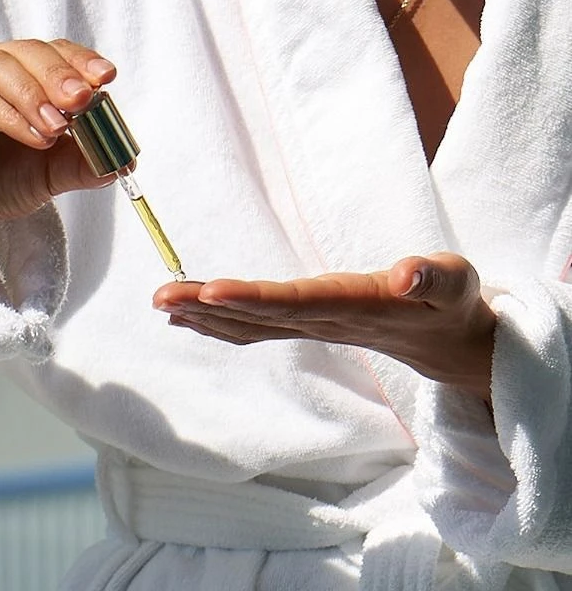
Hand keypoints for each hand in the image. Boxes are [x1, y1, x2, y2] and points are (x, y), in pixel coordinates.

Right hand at [0, 38, 117, 287]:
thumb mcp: (50, 173)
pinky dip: (10, 116)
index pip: (55, 50)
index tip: (108, 77)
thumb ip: (83, 163)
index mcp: (19, 70)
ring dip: (34, 92)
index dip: (81, 59)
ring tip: (59, 126)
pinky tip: (34, 136)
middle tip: (83, 100)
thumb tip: (125, 160)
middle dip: (60, 73)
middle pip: (28, 50)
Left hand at [154, 252, 495, 401]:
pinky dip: (219, 322)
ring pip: (250, 324)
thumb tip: (407, 275)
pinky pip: (256, 327)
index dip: (252, 299)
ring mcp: (315, 326)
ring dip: (203, 315)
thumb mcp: (457, 283)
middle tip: (160, 297)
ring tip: (161, 302)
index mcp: (357, 304)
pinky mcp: (310, 324)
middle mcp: (327, 319)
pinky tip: (188, 316)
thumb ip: (434, 277)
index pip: (296, 302)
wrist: (452, 344)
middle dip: (208, 306)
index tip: (210, 291)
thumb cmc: (452, 303)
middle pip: (259, 316)